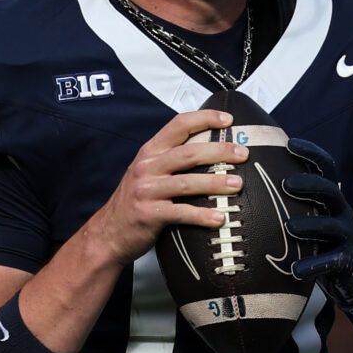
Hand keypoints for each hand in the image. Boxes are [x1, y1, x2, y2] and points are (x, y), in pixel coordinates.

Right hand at [85, 110, 243, 264]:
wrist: (109, 233)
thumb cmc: (136, 201)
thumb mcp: (148, 172)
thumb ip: (171, 159)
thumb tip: (211, 148)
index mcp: (150, 152)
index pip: (179, 125)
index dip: (205, 118)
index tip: (228, 119)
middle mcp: (147, 167)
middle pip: (189, 153)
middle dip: (220, 151)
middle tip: (243, 154)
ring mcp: (147, 190)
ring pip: (187, 183)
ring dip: (216, 182)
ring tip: (238, 184)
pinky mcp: (149, 214)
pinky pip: (181, 213)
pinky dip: (202, 215)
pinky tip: (219, 217)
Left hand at [280, 138, 352, 310]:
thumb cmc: (325, 239)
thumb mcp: (316, 214)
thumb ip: (295, 199)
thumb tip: (257, 176)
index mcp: (331, 198)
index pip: (325, 168)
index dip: (311, 154)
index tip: (290, 143)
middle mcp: (342, 212)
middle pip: (330, 192)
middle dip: (310, 185)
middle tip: (286, 183)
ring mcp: (346, 236)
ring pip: (330, 226)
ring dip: (310, 225)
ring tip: (289, 227)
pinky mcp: (346, 261)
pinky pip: (331, 262)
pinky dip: (314, 266)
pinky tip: (296, 270)